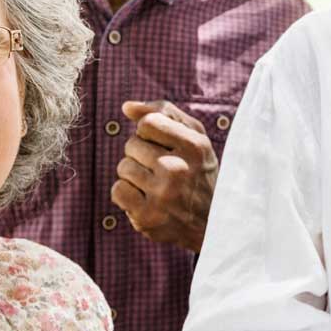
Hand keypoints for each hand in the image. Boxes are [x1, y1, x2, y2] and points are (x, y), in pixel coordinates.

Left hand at [110, 99, 218, 252]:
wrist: (213, 223)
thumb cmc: (199, 173)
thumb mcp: (195, 137)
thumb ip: (164, 113)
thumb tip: (126, 107)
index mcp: (194, 146)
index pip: (147, 123)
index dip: (150, 132)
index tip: (162, 144)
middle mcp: (178, 170)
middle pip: (132, 144)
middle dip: (142, 153)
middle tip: (161, 168)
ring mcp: (161, 196)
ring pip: (123, 167)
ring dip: (135, 174)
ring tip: (155, 183)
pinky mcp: (147, 217)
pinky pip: (117, 190)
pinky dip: (127, 193)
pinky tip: (145, 197)